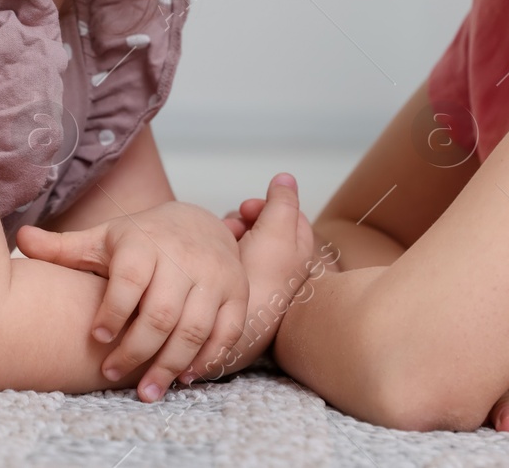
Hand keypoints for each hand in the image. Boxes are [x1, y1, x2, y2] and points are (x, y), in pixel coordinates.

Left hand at [15, 201, 247, 401]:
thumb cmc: (142, 240)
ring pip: (194, 328)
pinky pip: (227, 331)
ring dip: (170, 364)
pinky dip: (208, 358)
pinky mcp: (237, 292)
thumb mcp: (104, 239)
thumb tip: (20, 239)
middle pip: (161, 313)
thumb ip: (64, 248)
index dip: (112, 312)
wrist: (198, 223)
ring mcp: (214, 275)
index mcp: (145, 242)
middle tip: (112, 374)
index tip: (96, 339)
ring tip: (147, 391)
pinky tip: (185, 376)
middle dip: (136, 351)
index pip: (130, 280)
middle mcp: (183, 256)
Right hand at [191, 173, 318, 379]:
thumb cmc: (260, 281)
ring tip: (219, 244)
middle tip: (233, 227)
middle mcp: (282, 263)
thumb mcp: (277, 232)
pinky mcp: (238, 290)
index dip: (265, 205)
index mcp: (299, 249)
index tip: (248, 210)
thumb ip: (283, 202)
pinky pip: (228, 260)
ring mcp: (259, 277)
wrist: (237, 330)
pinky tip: (210, 261)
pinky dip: (219, 255)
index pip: (286, 212)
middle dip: (243, 220)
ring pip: (242, 241)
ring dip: (229, 236)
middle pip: (261, 225)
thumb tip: (286, 178)